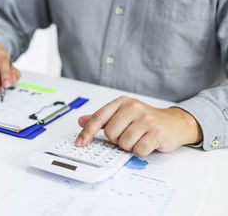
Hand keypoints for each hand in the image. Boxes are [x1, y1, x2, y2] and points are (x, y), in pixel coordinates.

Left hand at [75, 96, 202, 157]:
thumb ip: (102, 118)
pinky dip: (140, 151)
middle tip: (128, 135)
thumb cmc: (146, 119)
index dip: (87, 132)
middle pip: (111, 133)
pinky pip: (138, 150)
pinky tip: (146, 144)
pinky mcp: (157, 132)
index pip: (99, 117)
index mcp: (122, 102)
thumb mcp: (122, 114)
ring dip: (130, 146)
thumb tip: (81, 121)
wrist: (174, 122)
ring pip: (124, 143)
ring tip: (138, 139)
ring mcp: (146, 119)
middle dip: (117, 140)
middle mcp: (133, 107)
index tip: (80, 142)